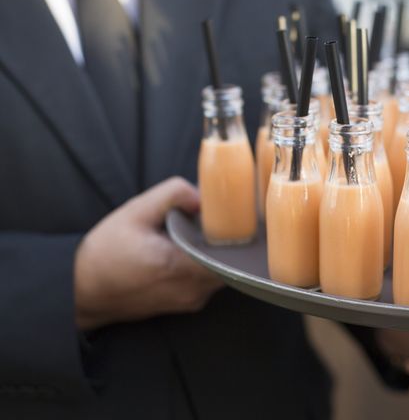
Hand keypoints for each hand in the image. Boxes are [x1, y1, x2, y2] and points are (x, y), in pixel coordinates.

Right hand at [74, 177, 222, 329]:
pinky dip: (208, 264)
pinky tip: (192, 249)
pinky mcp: (188, 304)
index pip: (229, 252)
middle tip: (218, 218)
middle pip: (231, 261)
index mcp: (179, 267)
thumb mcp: (135, 212)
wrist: (83, 292)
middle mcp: (191, 289)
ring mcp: (191, 301)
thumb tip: (202, 195)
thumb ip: (171, 195)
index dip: (235, 230)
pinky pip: (211, 281)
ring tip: (201, 233)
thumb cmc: (105, 253)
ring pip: (224, 272)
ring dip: (217, 252)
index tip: (233, 213)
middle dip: (228, 239)